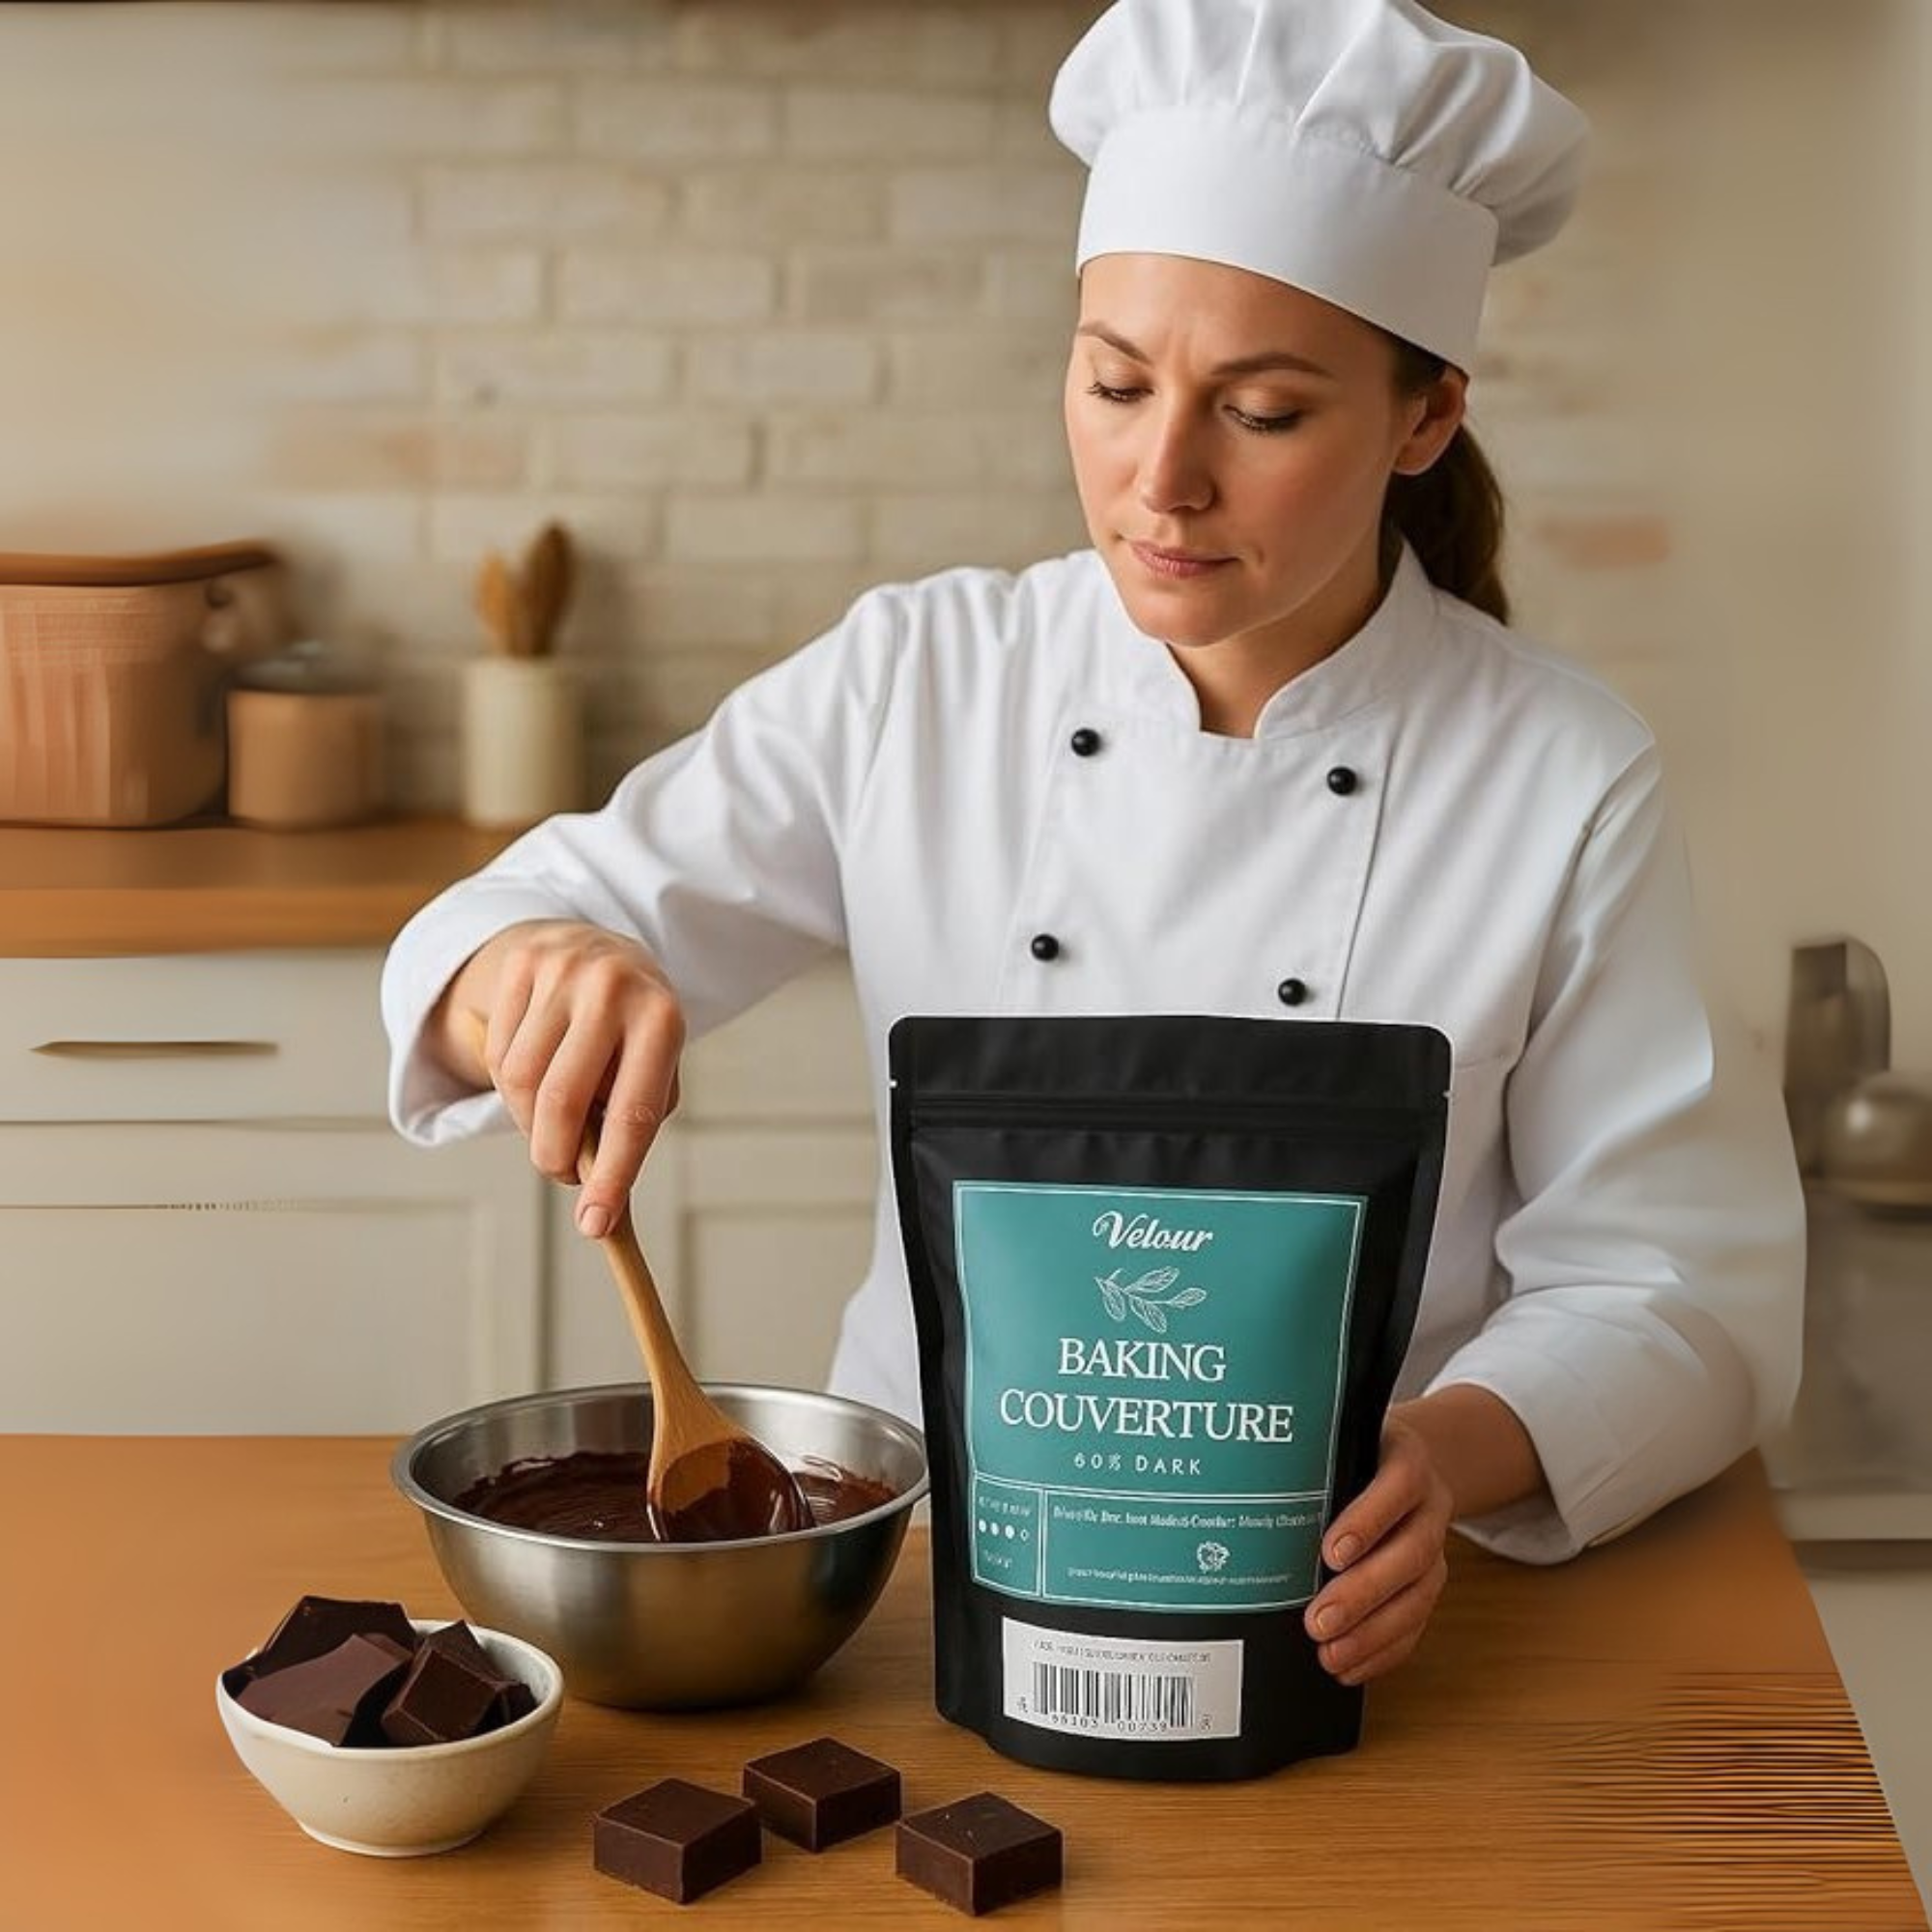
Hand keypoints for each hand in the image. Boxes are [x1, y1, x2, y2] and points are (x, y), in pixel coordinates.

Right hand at [433, 919, 683, 1238]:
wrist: (597, 944)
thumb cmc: (631, 1029)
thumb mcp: (652, 1064)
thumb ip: (630, 1117)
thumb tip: (597, 1189)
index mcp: (662, 1019)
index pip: (632, 1114)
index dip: (613, 1176)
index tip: (595, 1225)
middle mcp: (613, 989)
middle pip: (561, 1101)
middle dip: (555, 1156)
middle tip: (563, 1172)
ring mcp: (562, 971)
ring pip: (519, 1082)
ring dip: (529, 1122)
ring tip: (553, 1117)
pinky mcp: (520, 965)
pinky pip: (498, 1054)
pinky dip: (511, 1085)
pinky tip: (536, 1071)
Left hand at [1303, 1409, 1453, 1686]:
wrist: (1404, 1470)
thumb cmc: (1353, 1458)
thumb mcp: (1336, 1444)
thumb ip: (1307, 1463)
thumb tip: (1234, 1490)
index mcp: (1405, 1460)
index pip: (1399, 1482)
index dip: (1368, 1520)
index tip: (1331, 1552)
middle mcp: (1427, 1505)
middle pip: (1411, 1551)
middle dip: (1363, 1592)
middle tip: (1318, 1620)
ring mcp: (1434, 1547)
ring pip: (1417, 1595)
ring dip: (1372, 1632)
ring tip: (1329, 1653)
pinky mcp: (1428, 1584)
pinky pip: (1416, 1624)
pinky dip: (1382, 1650)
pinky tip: (1349, 1666)